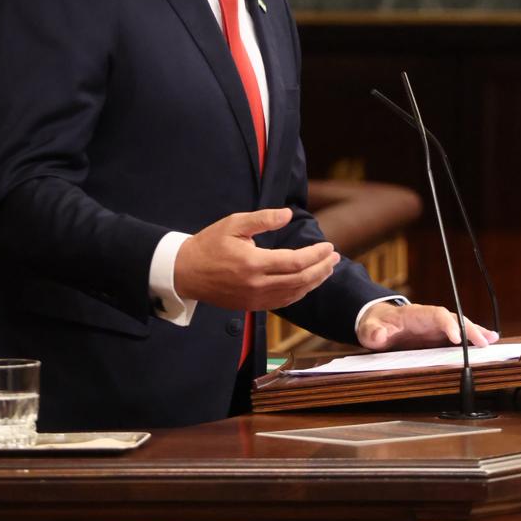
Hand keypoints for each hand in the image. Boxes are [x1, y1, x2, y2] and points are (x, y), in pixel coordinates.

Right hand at [173, 208, 337, 309]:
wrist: (185, 272)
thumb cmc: (210, 244)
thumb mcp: (234, 224)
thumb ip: (263, 219)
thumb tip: (288, 214)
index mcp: (253, 263)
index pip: (296, 262)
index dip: (316, 255)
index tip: (329, 246)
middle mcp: (257, 284)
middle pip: (301, 279)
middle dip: (322, 268)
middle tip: (335, 257)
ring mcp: (255, 298)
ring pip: (295, 293)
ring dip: (315, 281)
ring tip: (328, 269)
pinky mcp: (252, 305)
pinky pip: (283, 302)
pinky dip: (300, 292)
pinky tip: (308, 283)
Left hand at [357, 302, 498, 350]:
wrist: (378, 322)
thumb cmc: (375, 325)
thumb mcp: (369, 329)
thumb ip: (373, 332)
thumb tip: (381, 334)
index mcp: (416, 314)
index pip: (437, 314)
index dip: (448, 325)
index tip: (456, 338)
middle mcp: (430, 318)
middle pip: (454, 319)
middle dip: (470, 329)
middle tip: (484, 342)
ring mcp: (435, 327)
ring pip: (460, 326)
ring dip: (476, 333)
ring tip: (493, 340)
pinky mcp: (438, 336)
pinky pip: (458, 336)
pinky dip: (472, 339)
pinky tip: (486, 342)